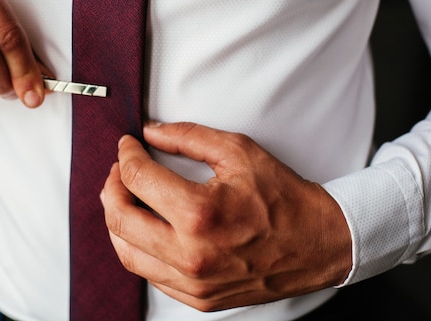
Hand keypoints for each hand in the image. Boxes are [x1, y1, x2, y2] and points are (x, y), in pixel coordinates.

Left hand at [101, 121, 351, 311]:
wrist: (319, 244)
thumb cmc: (284, 198)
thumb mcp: (239, 152)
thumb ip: (188, 136)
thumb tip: (150, 132)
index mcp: (199, 214)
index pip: (137, 178)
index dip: (127, 155)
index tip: (129, 146)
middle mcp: (191, 254)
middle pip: (120, 218)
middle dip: (111, 186)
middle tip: (119, 170)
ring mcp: (193, 282)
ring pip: (127, 252)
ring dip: (117, 220)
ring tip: (124, 198)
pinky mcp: (198, 298)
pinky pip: (149, 274)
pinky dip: (137, 248)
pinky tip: (144, 228)